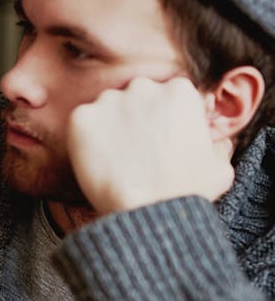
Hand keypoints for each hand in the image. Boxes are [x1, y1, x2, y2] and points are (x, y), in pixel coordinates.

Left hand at [68, 76, 234, 213]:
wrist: (147, 212)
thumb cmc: (186, 192)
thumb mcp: (220, 166)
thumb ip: (217, 144)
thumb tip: (215, 142)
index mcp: (180, 91)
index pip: (168, 96)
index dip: (164, 120)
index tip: (161, 140)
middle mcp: (144, 87)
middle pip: (137, 97)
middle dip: (136, 118)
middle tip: (137, 150)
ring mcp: (109, 101)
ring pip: (108, 108)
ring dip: (110, 126)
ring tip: (117, 159)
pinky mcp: (81, 118)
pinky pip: (82, 123)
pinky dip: (86, 139)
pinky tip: (98, 160)